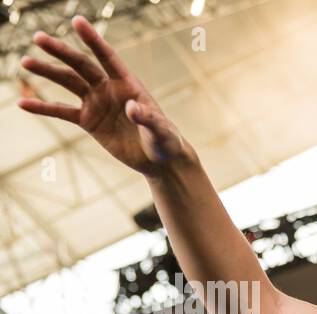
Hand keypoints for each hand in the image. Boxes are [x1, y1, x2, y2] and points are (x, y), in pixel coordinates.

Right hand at [17, 16, 189, 177]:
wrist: (159, 161)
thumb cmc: (166, 142)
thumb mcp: (161, 131)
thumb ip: (149, 119)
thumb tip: (132, 108)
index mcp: (128, 85)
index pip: (108, 57)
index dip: (93, 40)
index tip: (77, 21)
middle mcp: (109, 89)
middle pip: (81, 65)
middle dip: (61, 52)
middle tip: (38, 38)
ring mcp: (97, 103)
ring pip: (68, 83)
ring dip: (47, 72)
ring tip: (25, 62)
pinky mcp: (88, 121)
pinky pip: (61, 111)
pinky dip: (43, 108)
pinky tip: (23, 104)